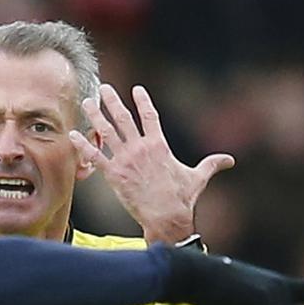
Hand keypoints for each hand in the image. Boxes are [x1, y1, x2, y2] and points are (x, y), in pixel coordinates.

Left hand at [69, 84, 233, 244]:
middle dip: (112, 101)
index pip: (151, 116)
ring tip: (87, 103)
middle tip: (104, 88)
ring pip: (107, 132)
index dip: (143, 101)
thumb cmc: (182, 198)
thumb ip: (212, 164)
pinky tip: (73, 134)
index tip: (136, 89)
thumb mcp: (199, 177)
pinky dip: (83, 145)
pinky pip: (95, 156)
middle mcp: (141, 148)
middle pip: (124, 118)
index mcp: (160, 145)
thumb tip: (230, 160)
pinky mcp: (114, 174)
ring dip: (95, 116)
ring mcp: (126, 160)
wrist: (166, 216)